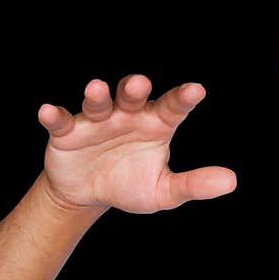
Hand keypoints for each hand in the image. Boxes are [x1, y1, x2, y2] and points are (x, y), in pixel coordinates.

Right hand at [37, 75, 235, 212]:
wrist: (88, 194)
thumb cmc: (131, 184)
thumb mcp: (163, 190)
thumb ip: (194, 184)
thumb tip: (231, 181)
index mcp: (155, 124)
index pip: (172, 107)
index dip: (182, 98)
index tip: (196, 91)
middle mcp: (126, 114)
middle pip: (132, 96)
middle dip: (134, 89)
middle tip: (141, 84)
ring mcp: (96, 120)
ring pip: (97, 102)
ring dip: (96, 96)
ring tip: (96, 89)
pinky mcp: (67, 132)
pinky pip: (61, 120)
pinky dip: (54, 115)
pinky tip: (47, 111)